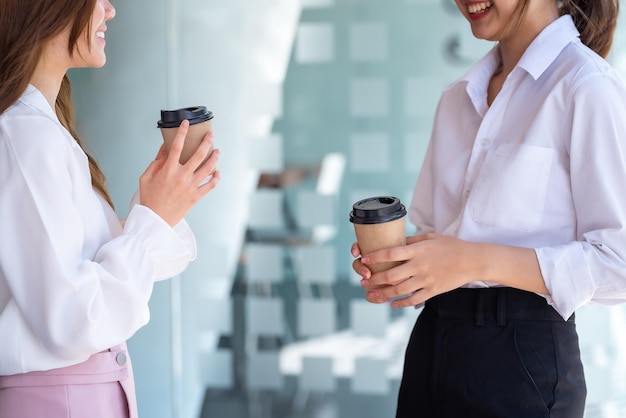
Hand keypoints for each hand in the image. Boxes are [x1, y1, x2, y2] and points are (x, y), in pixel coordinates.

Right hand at [139, 120, 220, 226]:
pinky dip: (216, 178)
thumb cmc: (149, 198)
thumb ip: (156, 162)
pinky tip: (217, 172)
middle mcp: (181, 177)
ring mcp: (190, 187)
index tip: (186, 123)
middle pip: (198, 155)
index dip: (182, 133)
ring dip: (214, 158)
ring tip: (217, 151)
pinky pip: (210, 186)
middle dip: (206, 142)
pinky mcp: (196, 196)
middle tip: (210, 134)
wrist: (155, 220)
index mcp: (167, 170)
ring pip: (208, 168)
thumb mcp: (146, 177)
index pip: (176, 147)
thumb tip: (165, 148)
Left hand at [354, 234, 480, 307]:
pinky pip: (413, 300)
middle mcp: (419, 265)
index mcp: (417, 250)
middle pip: (391, 275)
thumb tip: (395, 240)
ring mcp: (426, 279)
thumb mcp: (430, 237)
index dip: (374, 257)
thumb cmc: (450, 246)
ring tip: (372, 295)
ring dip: (383, 293)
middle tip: (364, 282)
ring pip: (399, 290)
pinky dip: (401, 303)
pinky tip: (393, 303)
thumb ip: (412, 240)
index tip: (364, 259)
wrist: (472, 260)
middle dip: (374, 280)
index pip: (390, 253)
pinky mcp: (433, 290)